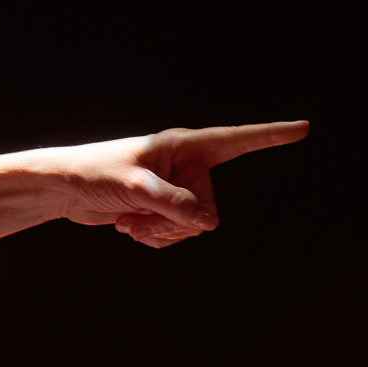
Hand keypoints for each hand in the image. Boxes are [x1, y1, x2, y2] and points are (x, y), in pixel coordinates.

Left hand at [37, 121, 309, 247]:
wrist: (65, 189)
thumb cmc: (95, 174)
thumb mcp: (136, 188)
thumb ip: (175, 204)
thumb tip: (208, 223)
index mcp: (185, 146)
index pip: (237, 141)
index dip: (271, 137)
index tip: (302, 128)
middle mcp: (187, 166)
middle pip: (209, 207)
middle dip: (177, 220)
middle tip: (140, 211)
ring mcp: (177, 189)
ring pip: (194, 227)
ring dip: (161, 232)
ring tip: (130, 218)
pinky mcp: (164, 210)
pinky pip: (177, 236)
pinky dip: (154, 238)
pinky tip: (128, 226)